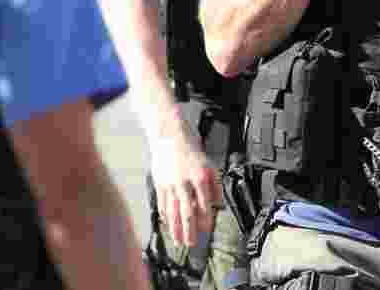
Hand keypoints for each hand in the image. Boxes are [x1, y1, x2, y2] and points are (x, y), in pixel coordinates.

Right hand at [150, 132, 222, 246]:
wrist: (170, 137)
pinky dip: (165, 217)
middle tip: (192, 243)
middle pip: (188, 212)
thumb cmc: (191, 150)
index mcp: (200, 178)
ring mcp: (170, 185)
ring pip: (173, 212)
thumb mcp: (210, 165)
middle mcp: (184, 183)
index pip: (205, 205)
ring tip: (178, 241)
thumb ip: (215, 186)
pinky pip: (163, 205)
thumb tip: (219, 205)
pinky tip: (167, 225)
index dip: (207, 220)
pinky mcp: (159, 184)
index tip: (208, 229)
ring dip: (176, 229)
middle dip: (190, 231)